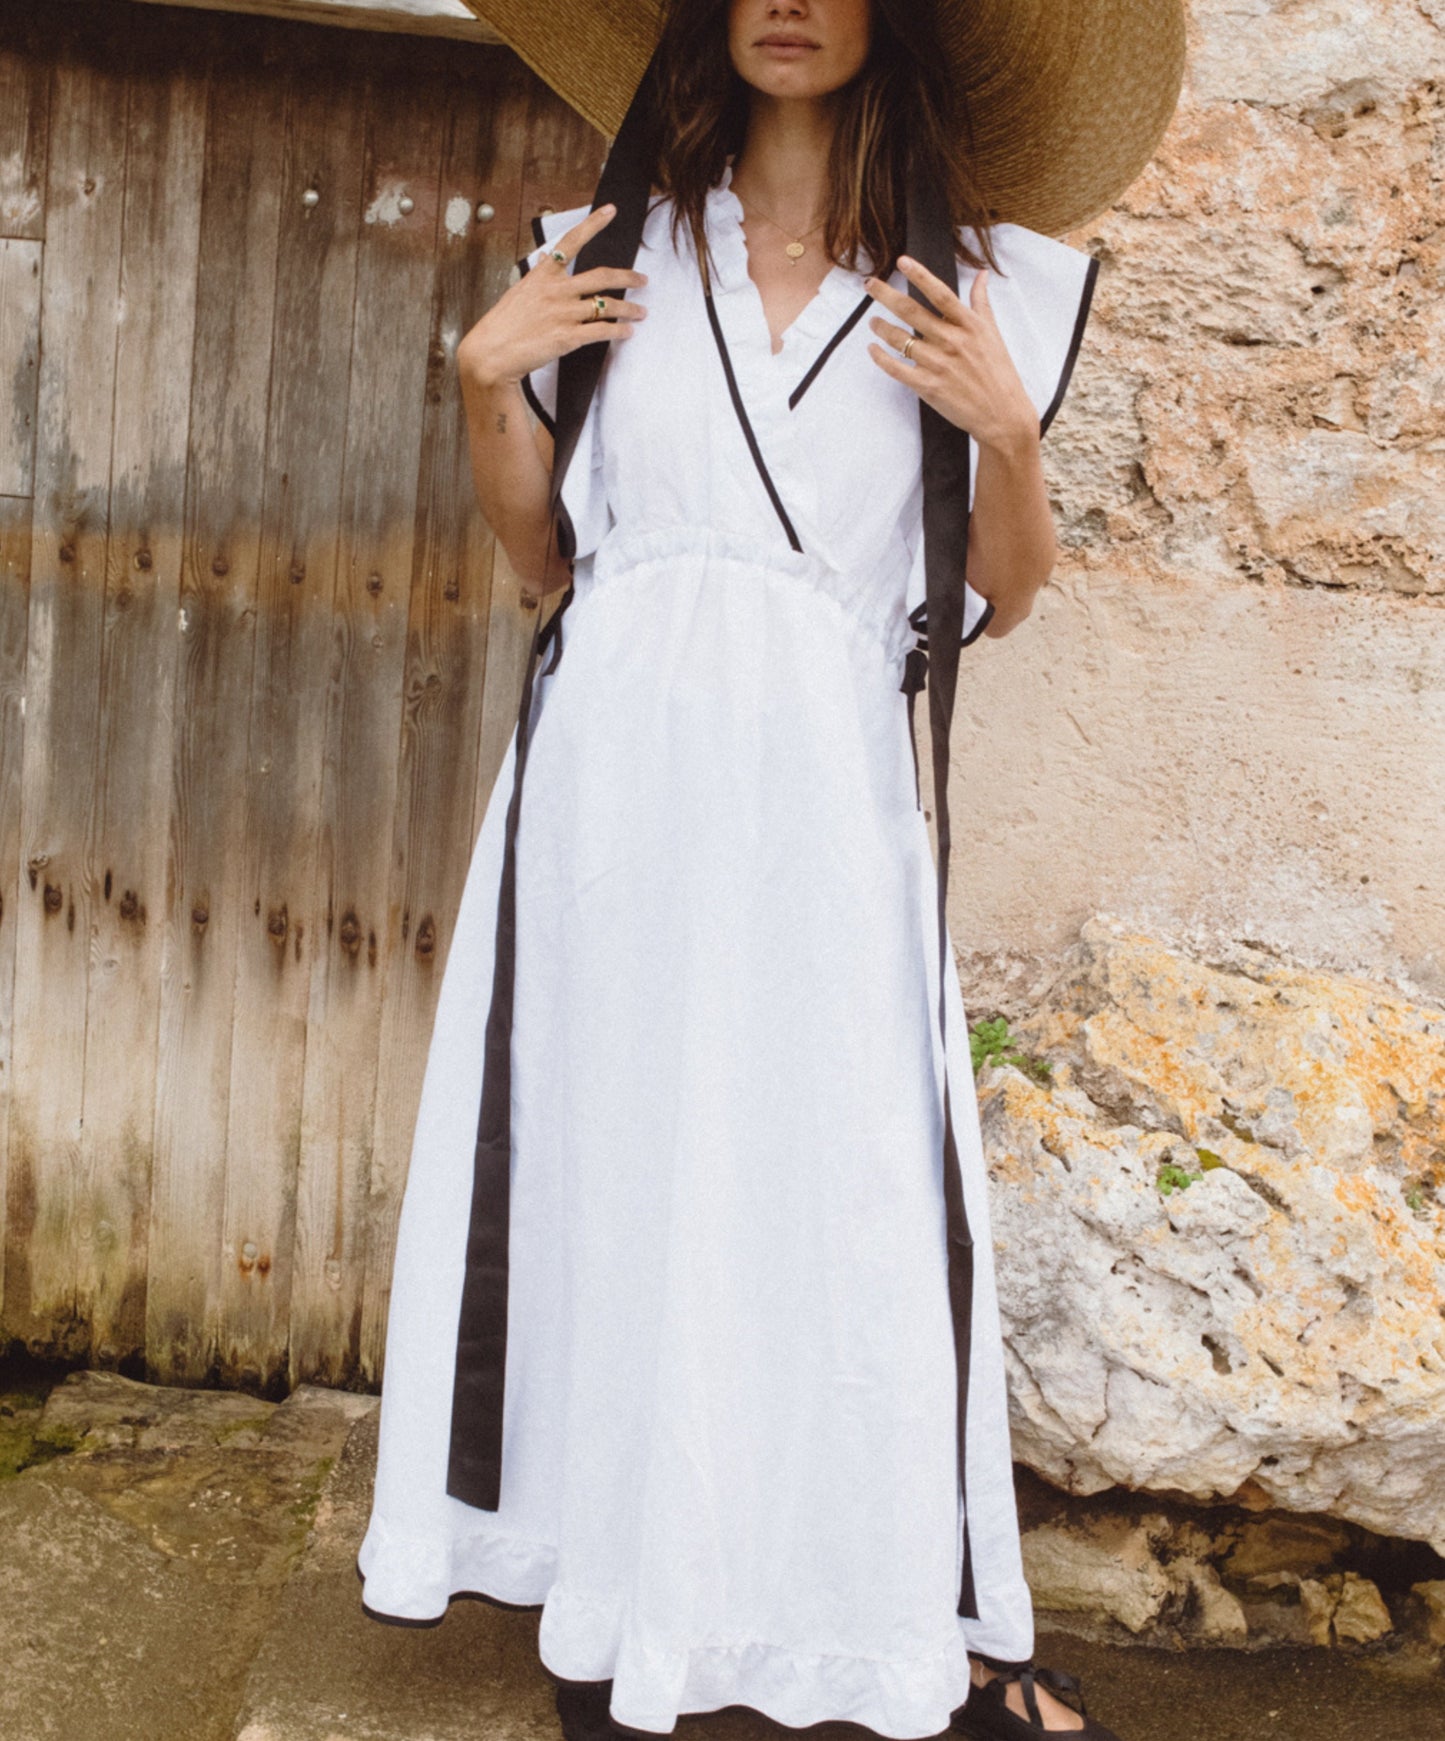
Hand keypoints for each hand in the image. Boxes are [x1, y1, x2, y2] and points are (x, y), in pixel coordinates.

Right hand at [456, 202, 648, 392]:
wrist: (491, 354)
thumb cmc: (503, 326)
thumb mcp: (519, 293)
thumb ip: (538, 277)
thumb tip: (545, 261)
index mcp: (544, 275)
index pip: (572, 241)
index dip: (594, 224)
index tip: (610, 211)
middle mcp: (557, 290)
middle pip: (602, 276)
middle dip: (628, 277)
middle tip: (643, 280)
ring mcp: (564, 313)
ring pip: (607, 306)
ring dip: (630, 309)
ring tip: (641, 312)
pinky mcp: (568, 337)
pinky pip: (602, 331)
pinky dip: (619, 331)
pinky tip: (627, 332)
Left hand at [863, 256, 1038, 454]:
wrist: (1002, 414)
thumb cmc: (999, 373)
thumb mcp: (993, 333)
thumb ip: (981, 303)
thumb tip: (983, 275)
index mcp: (969, 325)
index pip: (940, 293)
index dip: (920, 275)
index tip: (902, 261)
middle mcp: (952, 341)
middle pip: (912, 311)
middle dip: (886, 295)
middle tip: (869, 284)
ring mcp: (939, 364)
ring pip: (900, 340)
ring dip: (881, 327)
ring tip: (872, 321)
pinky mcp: (928, 387)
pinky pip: (896, 368)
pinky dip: (880, 358)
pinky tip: (872, 349)